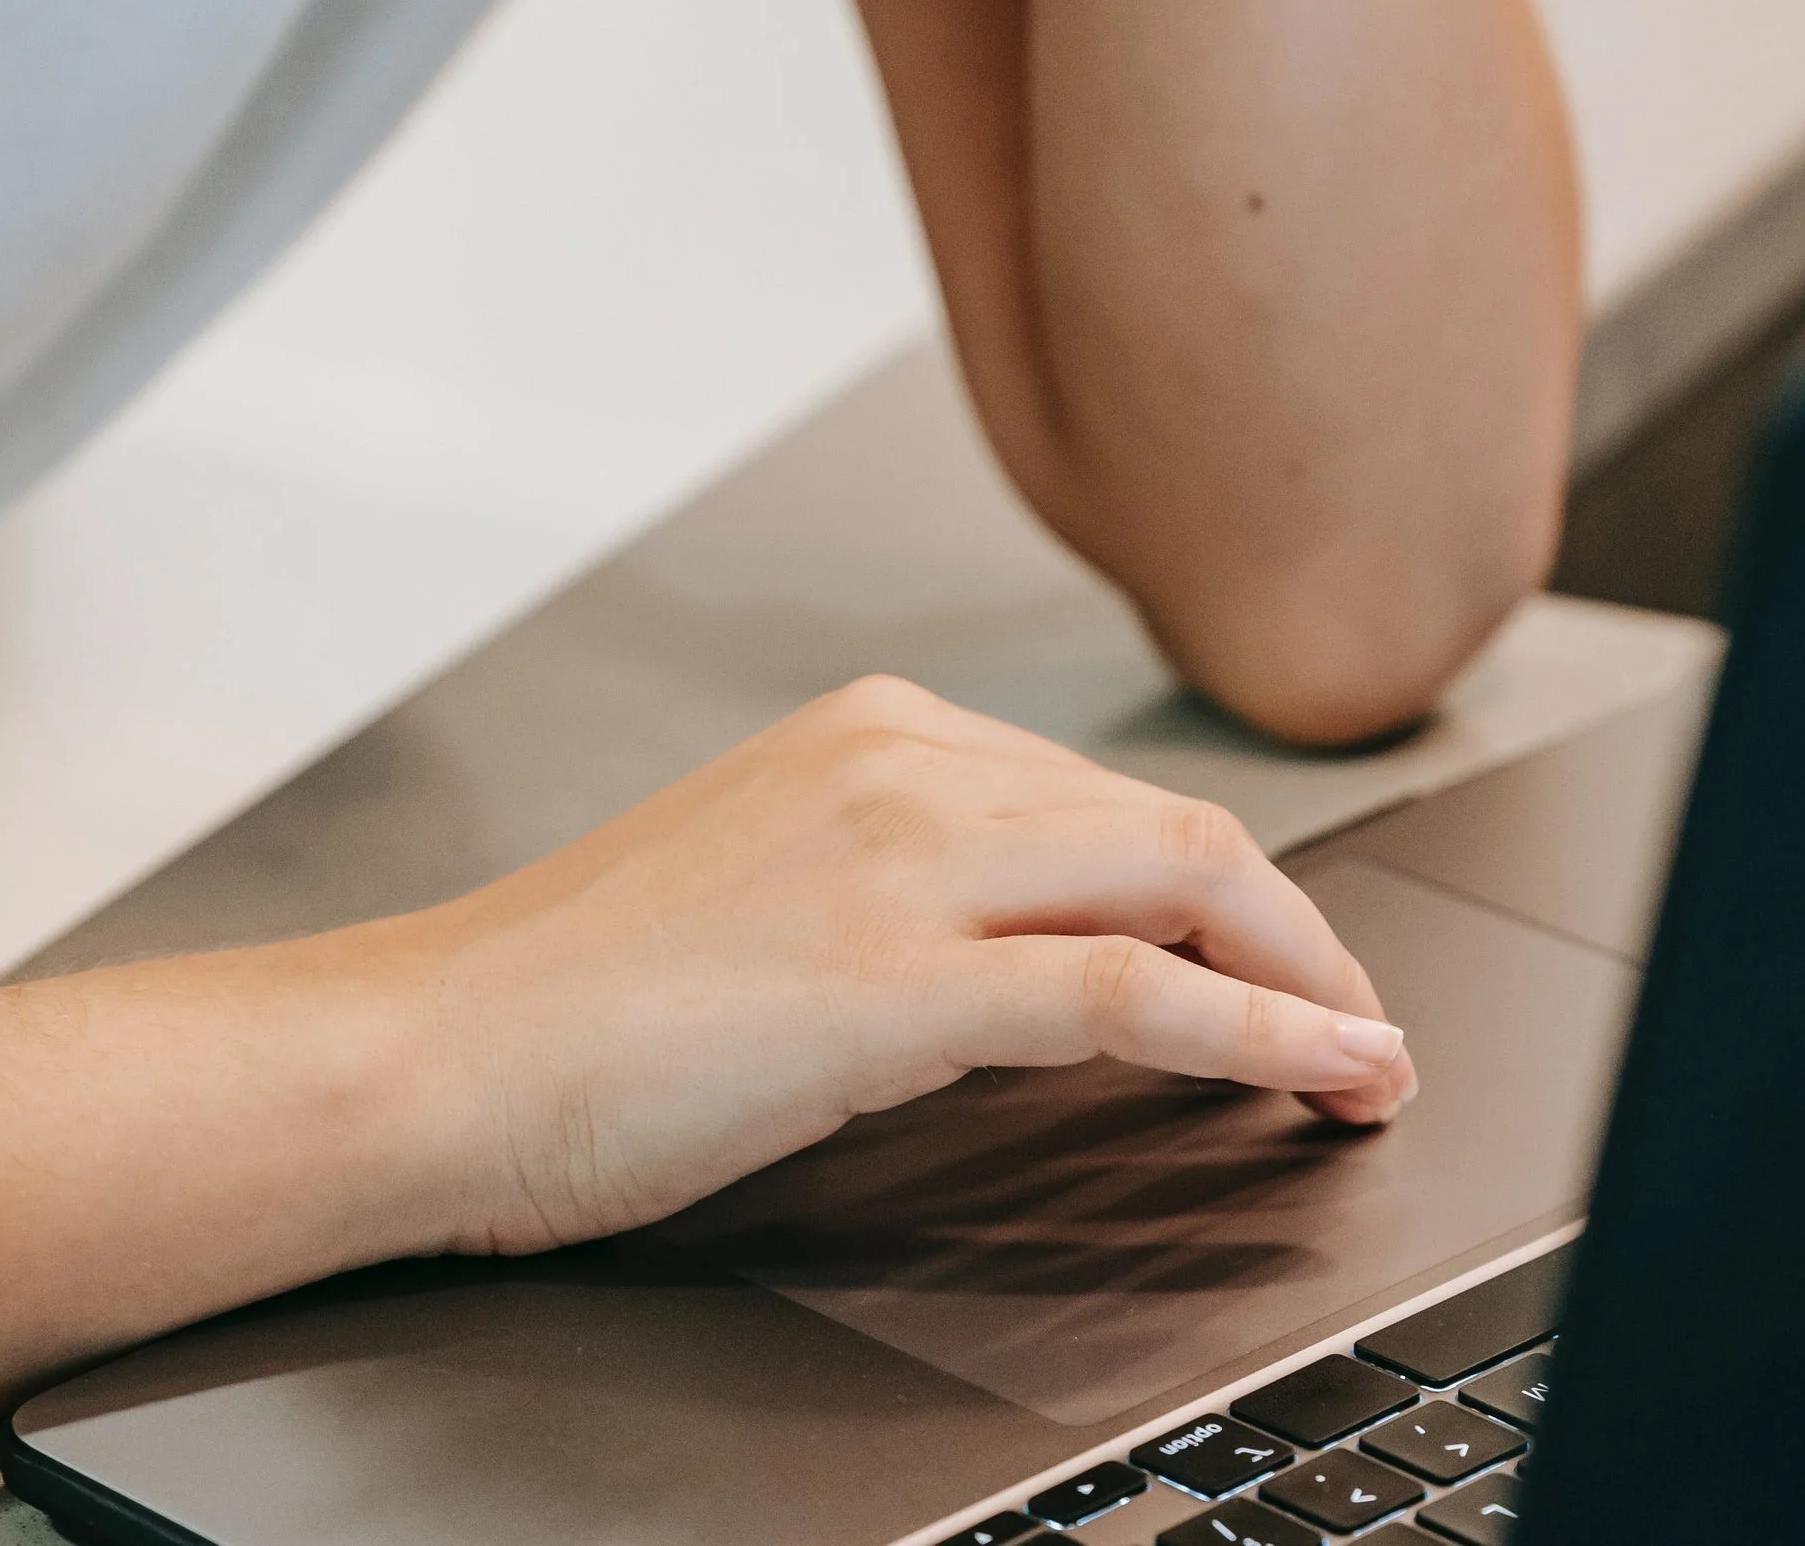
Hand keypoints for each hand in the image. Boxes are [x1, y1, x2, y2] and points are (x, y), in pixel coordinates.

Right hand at [396, 677, 1414, 1255]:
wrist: (438, 1051)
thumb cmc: (573, 994)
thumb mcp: (762, 886)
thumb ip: (897, 885)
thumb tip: (1031, 952)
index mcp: (867, 735)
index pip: (1102, 796)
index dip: (1225, 888)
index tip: (1277, 956)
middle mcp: (898, 765)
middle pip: (1173, 826)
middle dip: (1300, 929)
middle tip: (1354, 1017)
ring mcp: (897, 861)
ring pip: (1180, 881)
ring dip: (1309, 976)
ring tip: (1365, 1058)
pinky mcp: (889, 977)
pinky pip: (1129, 993)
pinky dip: (1260, 1032)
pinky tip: (1324, 1070)